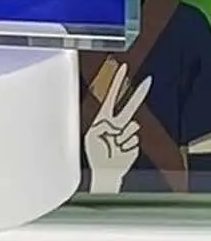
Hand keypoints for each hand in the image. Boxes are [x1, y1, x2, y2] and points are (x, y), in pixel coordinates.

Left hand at [84, 63, 150, 194]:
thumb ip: (101, 126)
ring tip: (114, 147)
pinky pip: (134, 142)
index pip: (112, 95)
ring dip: (123, 138)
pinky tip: (120, 153)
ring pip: (132, 128)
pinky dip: (127, 148)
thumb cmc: (95, 155)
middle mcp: (117, 123)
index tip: (123, 67)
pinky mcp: (135, 144)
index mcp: (104, 118)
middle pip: (130, 105)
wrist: (105, 173)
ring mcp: (127, 133)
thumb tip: (114, 124)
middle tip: (148, 80)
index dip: (118, 81)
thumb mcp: (91, 136)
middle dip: (139, 93)